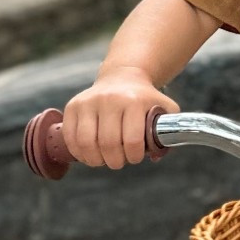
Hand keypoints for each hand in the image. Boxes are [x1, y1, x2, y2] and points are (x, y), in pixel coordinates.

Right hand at [62, 68, 179, 168]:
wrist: (123, 77)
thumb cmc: (145, 100)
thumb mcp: (164, 109)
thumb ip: (169, 131)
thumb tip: (156, 156)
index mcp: (134, 101)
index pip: (132, 140)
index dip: (134, 156)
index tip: (135, 158)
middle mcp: (110, 99)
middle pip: (108, 144)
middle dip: (115, 161)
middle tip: (119, 162)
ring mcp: (89, 101)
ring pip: (86, 143)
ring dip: (95, 160)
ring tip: (103, 160)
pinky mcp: (73, 105)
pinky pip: (70, 137)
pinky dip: (78, 152)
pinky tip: (88, 154)